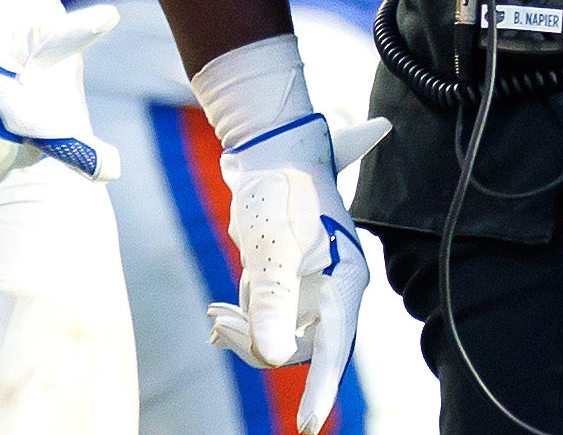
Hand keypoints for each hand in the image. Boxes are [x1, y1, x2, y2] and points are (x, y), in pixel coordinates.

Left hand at [206, 112, 389, 434]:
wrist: (269, 155)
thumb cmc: (276, 192)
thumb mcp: (270, 247)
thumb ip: (273, 302)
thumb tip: (272, 358)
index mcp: (345, 281)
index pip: (334, 347)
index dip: (321, 388)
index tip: (308, 426)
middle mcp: (335, 292)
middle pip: (300, 348)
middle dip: (258, 342)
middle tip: (221, 321)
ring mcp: (315, 293)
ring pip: (280, 341)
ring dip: (246, 334)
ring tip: (216, 315)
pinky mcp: (293, 290)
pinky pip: (270, 326)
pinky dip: (245, 325)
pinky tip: (221, 314)